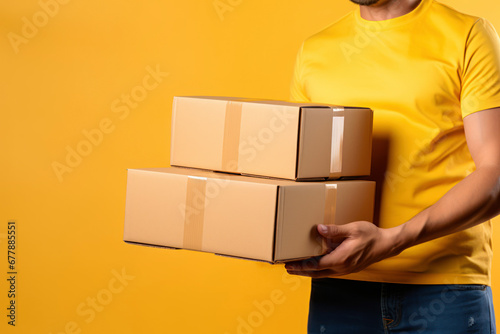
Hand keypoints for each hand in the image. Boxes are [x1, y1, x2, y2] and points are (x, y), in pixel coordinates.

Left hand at [285, 221, 402, 277]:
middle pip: (315, 273)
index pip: (315, 265)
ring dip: (308, 271)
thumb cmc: (370, 235)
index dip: (300, 265)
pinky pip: (328, 271)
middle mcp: (341, 268)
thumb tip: (318, 229)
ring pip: (322, 273)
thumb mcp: (352, 229)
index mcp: (340, 259)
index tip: (288, 264)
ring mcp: (345, 270)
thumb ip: (334, 230)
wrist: (386, 245)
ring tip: (296, 268)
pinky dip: (318, 269)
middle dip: (300, 271)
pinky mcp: (347, 268)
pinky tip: (313, 265)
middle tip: (286, 268)